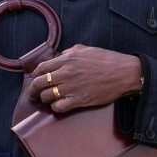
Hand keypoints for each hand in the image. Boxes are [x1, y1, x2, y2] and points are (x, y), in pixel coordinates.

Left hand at [28, 45, 143, 114]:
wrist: (124, 73)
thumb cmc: (108, 60)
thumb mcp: (87, 49)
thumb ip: (71, 51)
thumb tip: (61, 55)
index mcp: (67, 59)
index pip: (42, 68)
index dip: (35, 75)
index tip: (35, 79)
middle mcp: (66, 73)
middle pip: (40, 83)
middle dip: (33, 90)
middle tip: (33, 94)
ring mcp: (71, 87)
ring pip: (47, 96)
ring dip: (44, 99)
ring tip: (46, 101)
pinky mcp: (79, 100)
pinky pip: (59, 106)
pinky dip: (55, 107)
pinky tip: (58, 105)